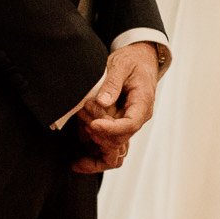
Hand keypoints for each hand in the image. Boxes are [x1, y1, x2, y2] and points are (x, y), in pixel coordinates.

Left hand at [71, 42, 160, 174]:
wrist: (140, 60)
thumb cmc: (132, 61)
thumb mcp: (122, 65)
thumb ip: (112, 82)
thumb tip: (102, 102)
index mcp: (142, 104)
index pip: (130, 125)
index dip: (111, 129)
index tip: (93, 125)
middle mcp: (137, 119)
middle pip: (120, 141)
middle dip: (98, 135)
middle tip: (80, 118)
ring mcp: (127, 125)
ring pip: (114, 150)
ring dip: (94, 150)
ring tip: (77, 146)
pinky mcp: (118, 127)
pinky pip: (108, 147)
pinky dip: (93, 153)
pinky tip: (77, 158)